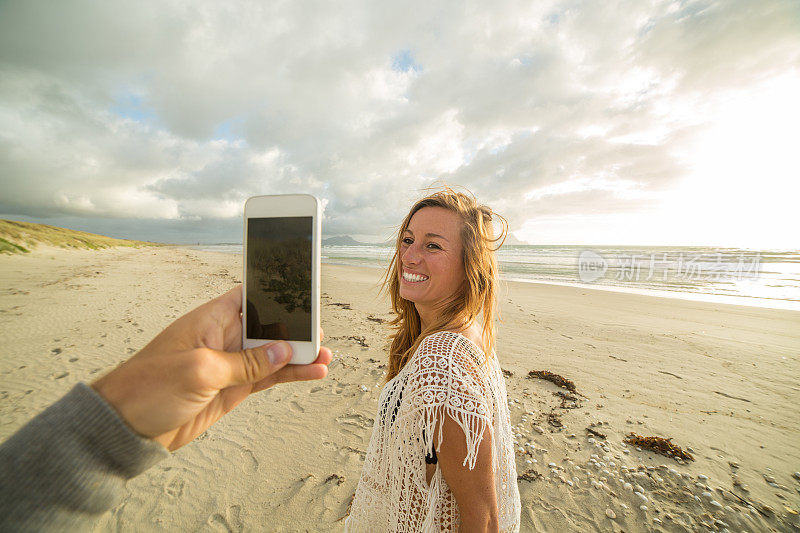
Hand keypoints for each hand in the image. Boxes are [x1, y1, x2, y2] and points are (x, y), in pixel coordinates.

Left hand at [91, 285, 330, 450]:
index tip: (301, 289)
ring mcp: (229, 364)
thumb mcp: (199, 370)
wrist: (124, 428)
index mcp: (209, 319)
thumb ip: (243, 362)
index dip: (274, 292)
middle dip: (294, 327)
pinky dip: (289, 375)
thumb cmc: (147, 388)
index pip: (248, 296)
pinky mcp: (232, 388)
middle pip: (267, 325)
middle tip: (320, 333)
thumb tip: (280, 352)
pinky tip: (310, 374)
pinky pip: (267, 377)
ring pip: (272, 353)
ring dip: (298, 354)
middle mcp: (222, 338)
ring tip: (326, 356)